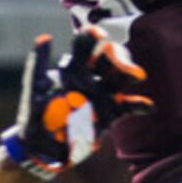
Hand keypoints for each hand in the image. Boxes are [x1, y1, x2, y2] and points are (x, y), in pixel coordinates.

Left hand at [3, 25, 152, 176]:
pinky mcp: (110, 115)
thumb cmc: (34, 116)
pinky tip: (147, 105)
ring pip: (120, 79)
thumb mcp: (34, 89)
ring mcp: (102, 95)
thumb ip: (38, 64)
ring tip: (135, 76)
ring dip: (129, 74)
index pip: (86, 45)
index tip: (99, 34)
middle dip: (117, 56)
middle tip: (119, 61)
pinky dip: (139, 105)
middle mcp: (90, 77)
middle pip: (109, 58)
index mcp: (72, 67)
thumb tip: (45, 37)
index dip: (93, 36)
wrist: (42, 148)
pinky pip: (127, 107)